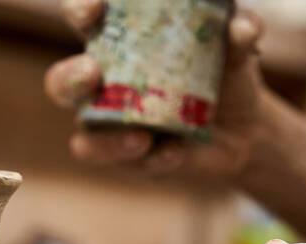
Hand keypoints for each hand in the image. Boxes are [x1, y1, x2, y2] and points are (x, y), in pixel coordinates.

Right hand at [44, 0, 265, 175]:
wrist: (244, 129)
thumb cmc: (225, 74)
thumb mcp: (237, 49)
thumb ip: (239, 32)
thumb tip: (241, 29)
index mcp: (119, 43)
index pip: (82, 19)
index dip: (79, 9)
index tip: (94, 9)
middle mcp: (104, 86)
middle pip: (60, 84)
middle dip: (69, 80)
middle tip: (91, 76)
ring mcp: (113, 128)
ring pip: (85, 140)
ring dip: (107, 142)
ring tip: (141, 138)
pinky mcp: (132, 160)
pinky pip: (129, 165)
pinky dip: (153, 160)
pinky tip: (175, 152)